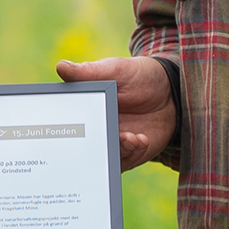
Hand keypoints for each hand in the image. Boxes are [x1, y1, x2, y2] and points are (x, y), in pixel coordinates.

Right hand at [57, 55, 176, 169]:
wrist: (171, 94)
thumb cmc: (138, 76)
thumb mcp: (114, 69)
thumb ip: (89, 72)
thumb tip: (61, 67)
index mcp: (84, 107)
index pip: (63, 119)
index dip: (58, 125)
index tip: (63, 126)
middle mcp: (93, 128)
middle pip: (78, 144)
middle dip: (85, 145)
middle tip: (101, 136)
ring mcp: (109, 142)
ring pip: (99, 156)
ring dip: (113, 149)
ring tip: (128, 137)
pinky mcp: (126, 154)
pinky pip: (121, 162)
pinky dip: (129, 153)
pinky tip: (140, 139)